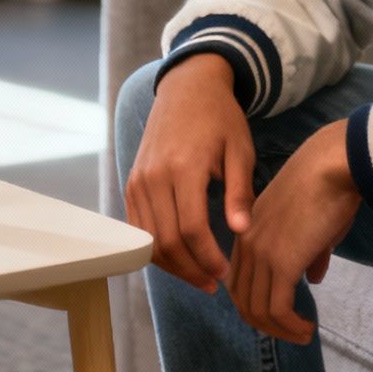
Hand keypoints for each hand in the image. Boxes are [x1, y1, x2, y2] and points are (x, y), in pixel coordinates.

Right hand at [124, 55, 256, 294]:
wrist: (187, 88)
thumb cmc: (220, 119)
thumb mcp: (240, 151)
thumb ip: (239, 192)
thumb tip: (241, 232)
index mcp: (184, 167)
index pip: (191, 229)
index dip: (208, 258)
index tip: (226, 272)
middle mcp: (154, 176)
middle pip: (166, 241)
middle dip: (190, 269)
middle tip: (214, 283)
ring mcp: (138, 180)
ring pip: (147, 240)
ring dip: (172, 265)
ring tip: (198, 275)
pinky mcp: (131, 183)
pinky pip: (137, 227)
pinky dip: (155, 249)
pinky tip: (179, 257)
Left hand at [230, 119, 358, 344]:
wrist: (333, 166)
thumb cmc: (328, 186)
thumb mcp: (313, 223)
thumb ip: (310, 252)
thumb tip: (313, 278)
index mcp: (248, 229)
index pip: (238, 276)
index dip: (255, 301)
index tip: (280, 314)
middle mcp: (247, 243)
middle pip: (242, 298)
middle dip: (265, 322)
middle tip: (291, 332)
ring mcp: (261, 253)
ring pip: (258, 308)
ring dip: (280, 330)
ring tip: (303, 335)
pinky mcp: (281, 263)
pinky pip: (278, 308)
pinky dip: (290, 325)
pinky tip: (307, 328)